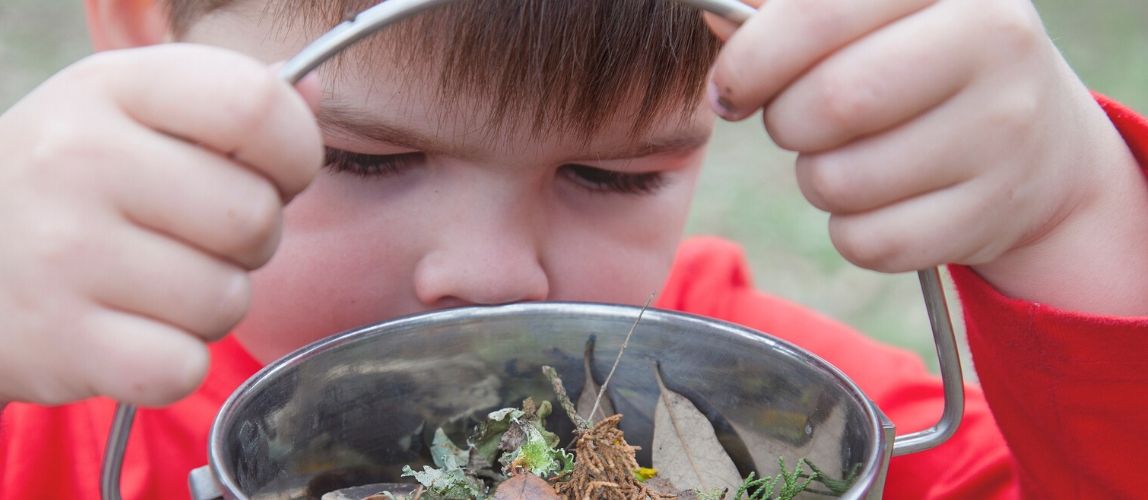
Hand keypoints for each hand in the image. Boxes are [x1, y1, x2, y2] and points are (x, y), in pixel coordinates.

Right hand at [0, 44, 322, 405]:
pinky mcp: (59, 340)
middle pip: (255, 216)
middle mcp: (78, 157)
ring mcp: (60, 252)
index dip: (295, 152)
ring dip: (214, 304)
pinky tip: (135, 331)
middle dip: (252, 240)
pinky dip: (174, 361)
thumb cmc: (76, 181)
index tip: (273, 174)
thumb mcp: (134, 111)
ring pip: (227, 299)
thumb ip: (227, 100)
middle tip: (200, 239)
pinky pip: (183, 367)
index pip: (258, 106)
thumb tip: (311, 92)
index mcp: (114, 86)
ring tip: (159, 283)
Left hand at [706, 0, 1147, 313]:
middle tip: (798, 122)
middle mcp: (994, 42)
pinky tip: (884, 200)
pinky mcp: (990, 214)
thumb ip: (791, 12)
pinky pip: (865, 241)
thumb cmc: (926, 65)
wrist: (1042, 147)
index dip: (749, 60)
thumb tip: (709, 13)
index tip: (731, 87)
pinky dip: (852, 229)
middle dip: (784, 123)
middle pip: (825, 104)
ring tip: (853, 156)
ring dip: (817, 178)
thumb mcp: (877, 15)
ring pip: (836, 180)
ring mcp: (1002, 132)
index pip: (814, 13)